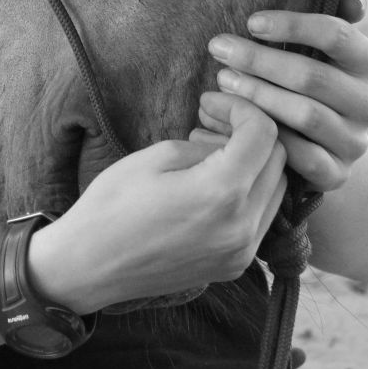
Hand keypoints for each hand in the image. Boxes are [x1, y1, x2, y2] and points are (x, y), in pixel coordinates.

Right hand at [29, 97, 285, 314]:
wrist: (89, 266)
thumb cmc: (113, 204)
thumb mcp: (159, 156)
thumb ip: (208, 144)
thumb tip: (233, 140)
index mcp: (222, 193)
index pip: (264, 134)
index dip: (241, 107)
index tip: (211, 102)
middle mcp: (242, 227)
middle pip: (278, 161)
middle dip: (251, 132)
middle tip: (211, 120)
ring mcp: (241, 252)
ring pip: (276, 189)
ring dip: (254, 162)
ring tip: (210, 151)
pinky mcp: (234, 266)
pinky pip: (262, 218)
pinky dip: (249, 192)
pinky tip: (213, 182)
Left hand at [200, 0, 367, 192]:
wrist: (317, 141)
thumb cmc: (307, 75)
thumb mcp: (318, 43)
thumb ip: (335, 11)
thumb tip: (353, 0)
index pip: (337, 35)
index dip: (293, 25)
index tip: (251, 22)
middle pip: (312, 76)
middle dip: (259, 60)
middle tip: (220, 49)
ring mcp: (355, 141)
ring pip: (305, 115)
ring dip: (258, 95)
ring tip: (222, 80)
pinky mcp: (337, 174)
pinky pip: (302, 158)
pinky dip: (269, 138)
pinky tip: (237, 120)